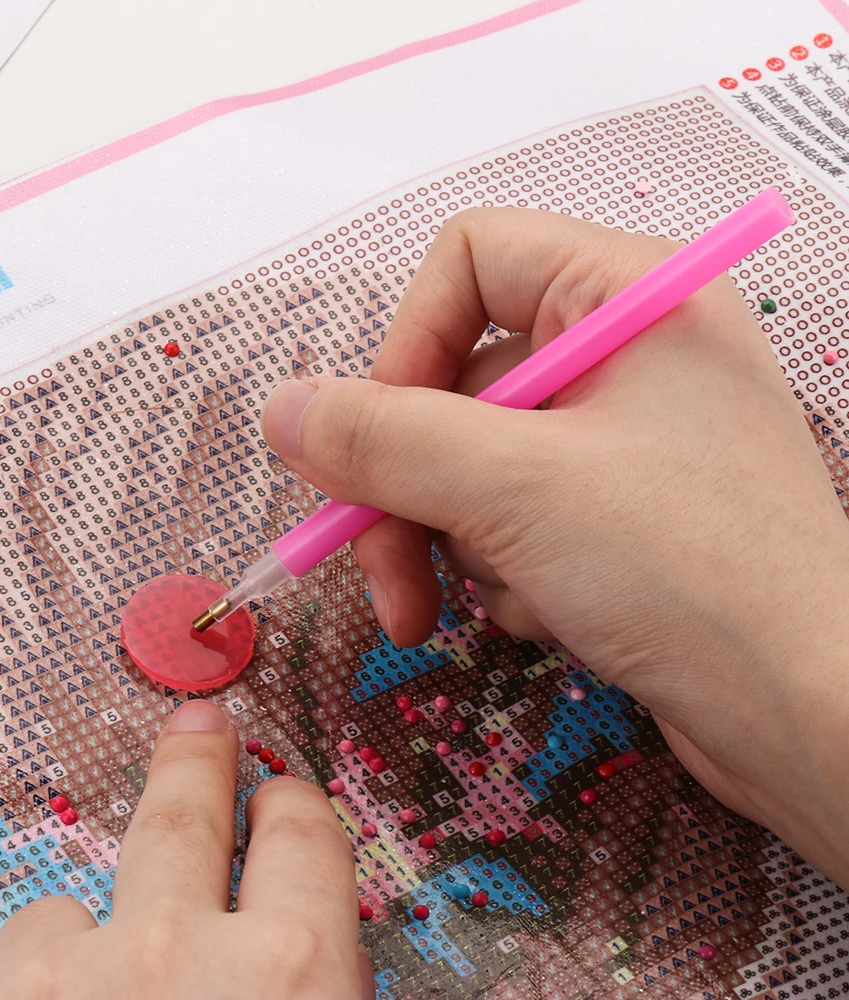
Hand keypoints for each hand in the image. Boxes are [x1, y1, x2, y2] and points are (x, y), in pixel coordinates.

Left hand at [0, 700, 370, 999]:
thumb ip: (324, 980)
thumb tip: (321, 957)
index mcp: (296, 970)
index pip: (303, 836)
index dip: (292, 810)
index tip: (280, 801)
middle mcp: (187, 956)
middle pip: (192, 814)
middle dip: (197, 762)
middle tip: (199, 728)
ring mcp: (89, 977)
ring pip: (97, 874)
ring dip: (119, 876)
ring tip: (128, 880)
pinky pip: (36, 937)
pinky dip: (57, 948)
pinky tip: (75, 975)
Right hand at [261, 206, 848, 887]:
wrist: (812, 719)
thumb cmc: (689, 573)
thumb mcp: (514, 490)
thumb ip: (384, 439)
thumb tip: (281, 408)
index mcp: (626, 294)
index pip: (469, 261)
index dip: (405, 345)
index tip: (373, 442)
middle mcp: (626, 351)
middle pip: (456, 380)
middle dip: (412, 486)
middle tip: (386, 579)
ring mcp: (624, 438)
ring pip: (474, 463)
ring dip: (460, 543)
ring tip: (511, 605)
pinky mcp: (619, 515)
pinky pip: (513, 518)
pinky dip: (508, 573)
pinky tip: (555, 618)